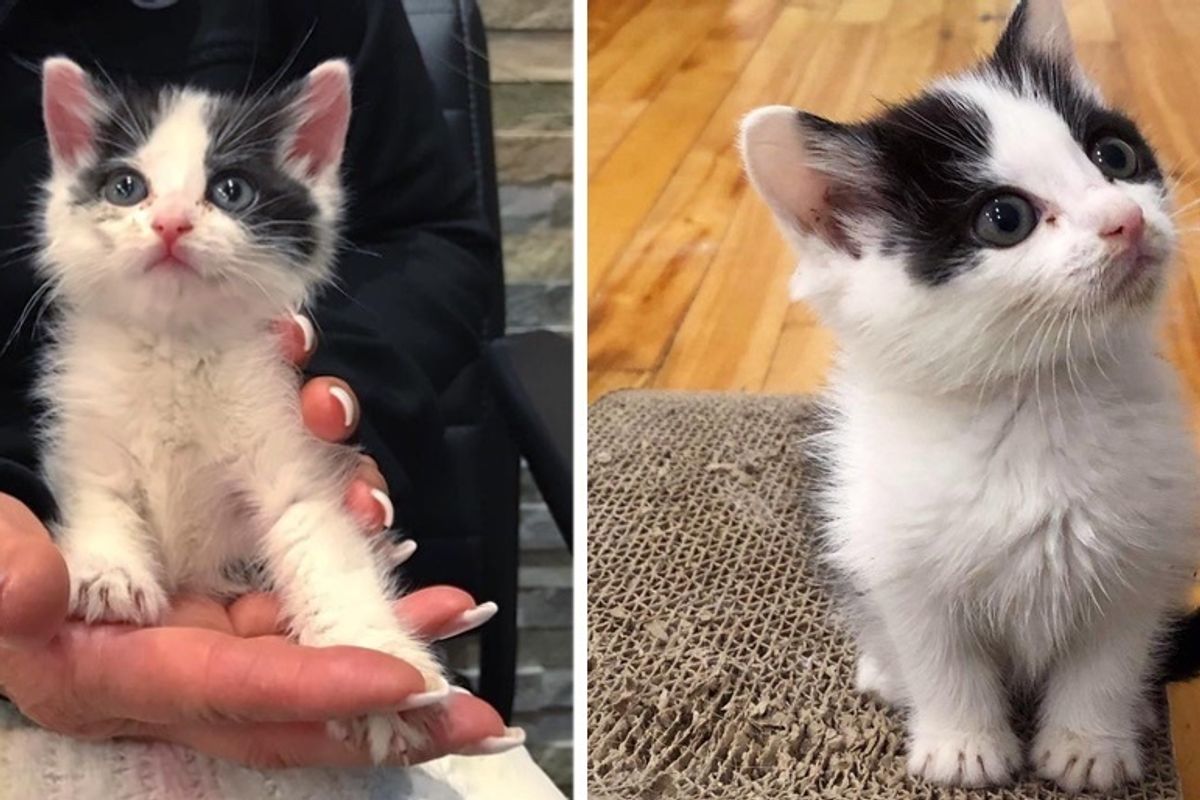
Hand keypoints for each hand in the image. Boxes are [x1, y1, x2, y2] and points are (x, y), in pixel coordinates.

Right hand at [0, 313, 514, 766]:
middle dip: (391, 719)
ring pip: (314, 662)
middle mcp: (170, 680)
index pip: (229, 695)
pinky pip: (304, 621)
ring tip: (459, 620)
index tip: (398, 680)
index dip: (316, 692)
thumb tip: (36, 595)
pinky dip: (360, 608)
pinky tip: (413, 584)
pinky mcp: (220, 616)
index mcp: (110, 681)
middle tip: (475, 716)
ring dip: (393, 646)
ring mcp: (201, 650)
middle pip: (297, 711)